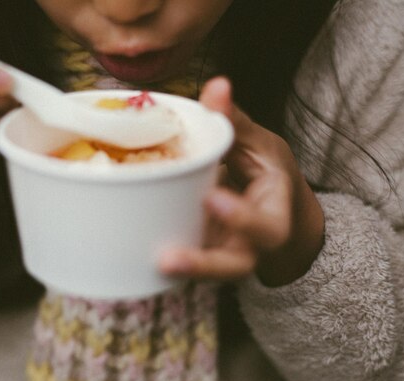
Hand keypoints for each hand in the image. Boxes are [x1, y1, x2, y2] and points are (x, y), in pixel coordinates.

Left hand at [159, 77, 324, 286]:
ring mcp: (223, 255)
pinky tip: (129, 248)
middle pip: (233, 267)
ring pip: (204, 272)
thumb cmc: (268, 177)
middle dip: (203, 263)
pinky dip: (157, 256)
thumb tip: (217, 84)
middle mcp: (249, 245)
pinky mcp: (202, 254)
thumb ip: (236, 122)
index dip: (242, 218)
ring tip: (148, 261)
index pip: (266, 227)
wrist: (274, 214)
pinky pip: (183, 260)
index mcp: (273, 217)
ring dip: (176, 268)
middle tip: (168, 258)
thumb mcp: (261, 146)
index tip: (213, 196)